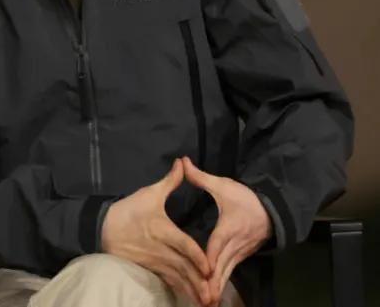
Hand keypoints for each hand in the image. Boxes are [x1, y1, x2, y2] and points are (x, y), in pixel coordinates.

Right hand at [101, 158, 211, 305]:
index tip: (209, 266)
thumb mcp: (149, 193)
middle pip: (182, 267)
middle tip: (212, 293)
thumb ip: (170, 181)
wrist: (104, 227)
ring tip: (205, 300)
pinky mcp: (149, 268)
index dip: (196, 257)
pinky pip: (167, 281)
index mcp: (162, 229)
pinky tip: (189, 296)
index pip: (183, 245)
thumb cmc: (129, 210)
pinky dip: (179, 289)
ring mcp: (154, 261)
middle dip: (197, 281)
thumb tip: (182, 163)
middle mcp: (159, 248)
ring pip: (176, 278)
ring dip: (190, 289)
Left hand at [182, 157, 271, 306]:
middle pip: (221, 265)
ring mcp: (239, 253)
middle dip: (212, 282)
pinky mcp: (241, 257)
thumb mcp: (223, 185)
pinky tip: (213, 294)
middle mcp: (234, 244)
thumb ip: (200, 177)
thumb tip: (182, 162)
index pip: (217, 245)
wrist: (272, 209)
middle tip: (203, 298)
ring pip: (226, 272)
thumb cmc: (245, 198)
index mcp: (228, 227)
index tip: (202, 271)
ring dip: (217, 287)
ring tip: (207, 302)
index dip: (210, 257)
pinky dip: (222, 283)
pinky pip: (230, 272)